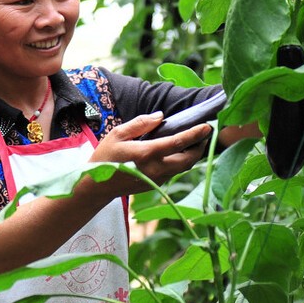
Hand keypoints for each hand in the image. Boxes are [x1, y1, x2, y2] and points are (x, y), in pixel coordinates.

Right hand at [88, 113, 213, 197]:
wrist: (96, 186)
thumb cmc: (105, 157)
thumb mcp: (118, 134)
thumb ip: (140, 123)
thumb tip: (161, 116)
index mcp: (146, 154)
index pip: (178, 143)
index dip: (195, 134)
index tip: (207, 126)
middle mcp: (155, 169)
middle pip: (188, 159)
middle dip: (200, 146)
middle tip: (206, 133)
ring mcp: (157, 179)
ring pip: (183, 167)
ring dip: (193, 155)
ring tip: (197, 141)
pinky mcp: (156, 185)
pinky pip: (175, 172)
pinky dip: (183, 161)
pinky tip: (182, 152)